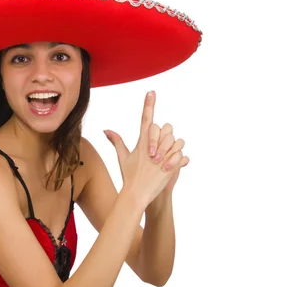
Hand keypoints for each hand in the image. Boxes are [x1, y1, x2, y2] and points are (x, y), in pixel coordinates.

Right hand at [104, 91, 188, 206]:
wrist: (137, 194)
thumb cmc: (129, 176)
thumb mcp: (123, 157)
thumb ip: (116, 141)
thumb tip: (106, 130)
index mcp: (141, 142)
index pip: (145, 119)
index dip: (148, 104)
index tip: (152, 92)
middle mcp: (152, 146)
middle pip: (165, 128)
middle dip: (165, 136)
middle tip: (158, 152)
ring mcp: (162, 156)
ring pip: (176, 140)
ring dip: (173, 148)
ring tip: (164, 160)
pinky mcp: (171, 165)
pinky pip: (181, 154)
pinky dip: (179, 159)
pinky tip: (171, 167)